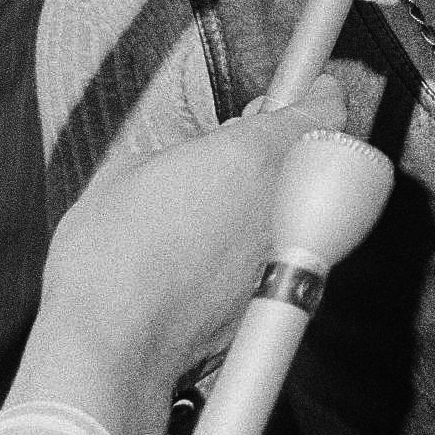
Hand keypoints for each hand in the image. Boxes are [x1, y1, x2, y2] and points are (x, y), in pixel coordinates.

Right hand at [12, 75, 353, 434]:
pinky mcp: (279, 293)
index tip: (310, 88)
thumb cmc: (110, 256)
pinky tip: (220, 247)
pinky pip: (284, 248)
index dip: (318, 95)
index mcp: (253, 156)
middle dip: (292, 140)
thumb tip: (203, 154)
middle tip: (252, 136)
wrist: (115, 345)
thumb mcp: (130, 172)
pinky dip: (264, 238)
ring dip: (278, 191)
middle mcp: (285, 200)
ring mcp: (287, 248)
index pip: (323, 109)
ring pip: (303, 204)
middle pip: (319, 156)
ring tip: (228, 195)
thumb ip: (185, 151)